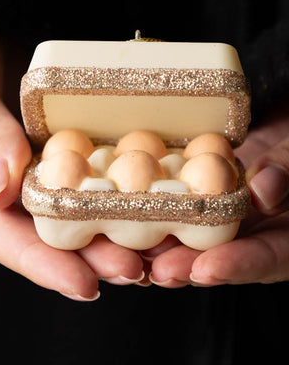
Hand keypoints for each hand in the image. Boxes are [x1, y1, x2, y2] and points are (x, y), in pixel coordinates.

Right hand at [0, 29, 143, 299]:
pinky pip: (90, 175)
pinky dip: (116, 191)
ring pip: (75, 211)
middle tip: (135, 269)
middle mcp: (7, 189)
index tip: (85, 286)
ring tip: (152, 248)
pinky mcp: (64, 151)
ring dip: (112, 231)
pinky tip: (149, 202)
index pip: (4, 236)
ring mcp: (39, 170)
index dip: (44, 264)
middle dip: (91, 255)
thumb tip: (2, 191)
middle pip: (48, 234)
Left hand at [147, 98, 288, 286]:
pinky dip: (157, 220)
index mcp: (286, 235)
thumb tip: (264, 190)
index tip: (206, 268)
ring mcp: (227, 223)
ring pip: (198, 243)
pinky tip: (132, 221)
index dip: (237, 266)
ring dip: (167, 251)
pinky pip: (182, 215)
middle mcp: (255, 235)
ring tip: (137, 256)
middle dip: (189, 266)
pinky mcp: (203, 206)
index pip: (268, 257)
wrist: (276, 134)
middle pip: (224, 260)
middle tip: (159, 271)